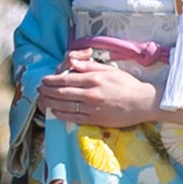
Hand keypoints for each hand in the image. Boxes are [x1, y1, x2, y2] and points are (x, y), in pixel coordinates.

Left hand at [37, 57, 164, 128]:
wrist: (143, 102)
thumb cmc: (127, 84)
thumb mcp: (109, 70)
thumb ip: (89, 66)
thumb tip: (72, 63)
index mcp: (94, 79)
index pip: (66, 79)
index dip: (51, 80)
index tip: (43, 80)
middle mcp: (91, 94)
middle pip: (62, 93)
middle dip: (47, 91)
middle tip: (38, 90)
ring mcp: (93, 108)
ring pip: (65, 106)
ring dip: (50, 103)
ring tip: (42, 101)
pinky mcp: (96, 120)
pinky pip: (74, 118)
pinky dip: (62, 115)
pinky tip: (55, 112)